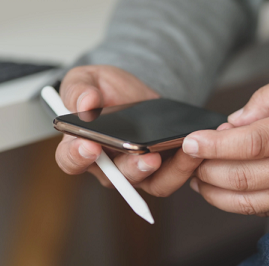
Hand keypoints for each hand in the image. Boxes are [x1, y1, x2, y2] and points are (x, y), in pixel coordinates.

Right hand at [56, 65, 201, 196]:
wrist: (135, 94)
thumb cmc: (105, 91)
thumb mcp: (87, 80)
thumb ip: (79, 90)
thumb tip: (84, 104)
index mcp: (80, 146)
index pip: (71, 160)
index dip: (77, 156)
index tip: (89, 146)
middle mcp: (107, 167)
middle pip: (116, 178)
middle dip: (132, 168)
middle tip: (147, 157)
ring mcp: (135, 172)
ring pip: (150, 182)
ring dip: (170, 171)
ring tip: (184, 150)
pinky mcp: (160, 171)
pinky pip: (173, 176)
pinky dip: (187, 166)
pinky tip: (198, 149)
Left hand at [182, 68, 268, 215]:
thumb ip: (267, 99)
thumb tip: (232, 123)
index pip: (250, 143)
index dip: (213, 145)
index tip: (190, 141)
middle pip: (242, 178)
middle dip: (206, 171)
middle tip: (189, 159)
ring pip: (248, 202)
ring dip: (214, 193)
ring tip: (197, 178)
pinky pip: (262, 210)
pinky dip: (234, 203)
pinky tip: (220, 190)